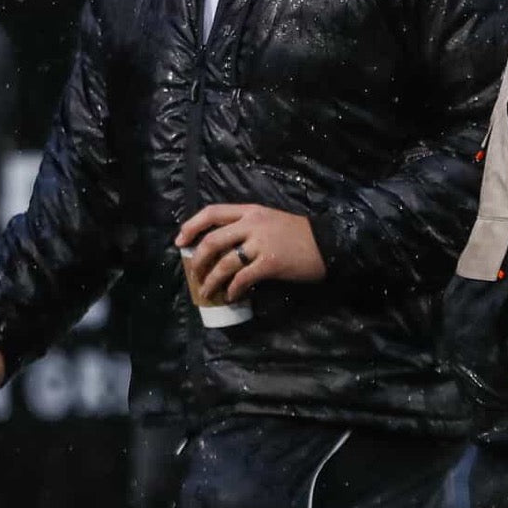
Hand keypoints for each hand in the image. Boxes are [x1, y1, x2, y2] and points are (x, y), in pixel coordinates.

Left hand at [178, 203, 326, 302]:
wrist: (327, 244)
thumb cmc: (297, 234)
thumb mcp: (269, 220)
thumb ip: (246, 228)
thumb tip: (219, 247)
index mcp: (250, 211)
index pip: (212, 212)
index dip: (191, 226)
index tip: (180, 241)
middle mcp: (252, 224)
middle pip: (212, 240)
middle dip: (198, 260)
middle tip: (194, 274)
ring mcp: (260, 244)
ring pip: (224, 262)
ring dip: (212, 280)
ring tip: (208, 291)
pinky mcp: (269, 263)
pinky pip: (242, 278)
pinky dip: (233, 290)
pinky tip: (231, 296)